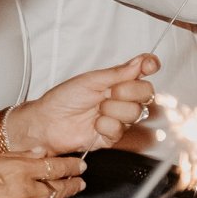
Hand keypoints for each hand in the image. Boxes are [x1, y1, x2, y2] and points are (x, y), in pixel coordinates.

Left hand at [3, 56, 159, 153]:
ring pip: (135, 112)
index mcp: (117, 81)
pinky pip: (122, 129)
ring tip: (96, 111)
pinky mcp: (114, 135)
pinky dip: (106, 126)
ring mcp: (120, 117)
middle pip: (146, 93)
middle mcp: (122, 99)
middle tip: (108, 93)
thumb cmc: (62, 99)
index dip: (149, 66)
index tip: (149, 66)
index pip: (143, 70)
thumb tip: (140, 62)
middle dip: (127, 92)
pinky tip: (94, 124)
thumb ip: (118, 73)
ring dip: (113, 110)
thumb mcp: (90, 80)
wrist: (46, 123)